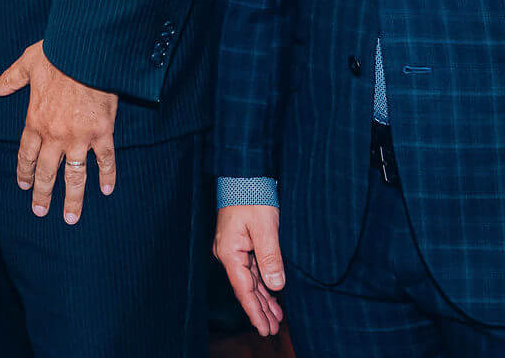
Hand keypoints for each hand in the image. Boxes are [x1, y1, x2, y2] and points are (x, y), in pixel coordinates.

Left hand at [0, 41, 117, 223]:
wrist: (85, 51)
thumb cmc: (56, 54)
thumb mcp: (27, 64)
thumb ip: (9, 80)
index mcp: (35, 120)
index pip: (26, 154)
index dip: (24, 171)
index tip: (24, 186)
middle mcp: (55, 135)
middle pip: (47, 171)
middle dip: (43, 193)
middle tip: (40, 211)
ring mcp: (79, 137)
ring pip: (74, 175)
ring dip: (72, 198)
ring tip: (70, 217)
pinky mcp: (102, 132)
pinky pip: (105, 159)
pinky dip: (107, 176)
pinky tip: (107, 190)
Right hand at [213, 204, 284, 336]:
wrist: (244, 174)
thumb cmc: (252, 196)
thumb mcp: (265, 227)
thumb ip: (270, 257)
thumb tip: (276, 285)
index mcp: (230, 252)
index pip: (243, 289)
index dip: (254, 311)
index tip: (263, 329)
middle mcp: (228, 253)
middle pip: (245, 288)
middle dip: (259, 309)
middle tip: (271, 330)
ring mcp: (234, 249)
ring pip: (249, 280)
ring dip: (262, 298)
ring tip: (275, 318)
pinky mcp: (240, 243)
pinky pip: (251, 269)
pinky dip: (262, 283)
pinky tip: (271, 293)